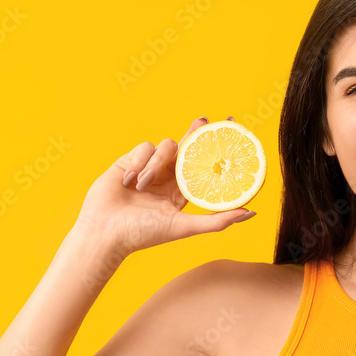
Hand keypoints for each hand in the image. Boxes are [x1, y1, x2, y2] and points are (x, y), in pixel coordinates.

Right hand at [74, 116, 255, 255]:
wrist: (104, 232)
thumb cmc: (142, 234)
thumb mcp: (183, 227)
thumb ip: (216, 221)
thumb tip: (251, 212)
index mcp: (181, 193)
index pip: (204, 166)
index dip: (216, 150)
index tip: (232, 133)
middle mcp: (167, 179)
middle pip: (187, 148)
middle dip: (197, 132)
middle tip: (206, 121)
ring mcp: (148, 168)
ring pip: (165, 147)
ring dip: (155, 164)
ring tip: (141, 186)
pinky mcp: (129, 161)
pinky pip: (143, 148)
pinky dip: (138, 163)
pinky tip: (128, 182)